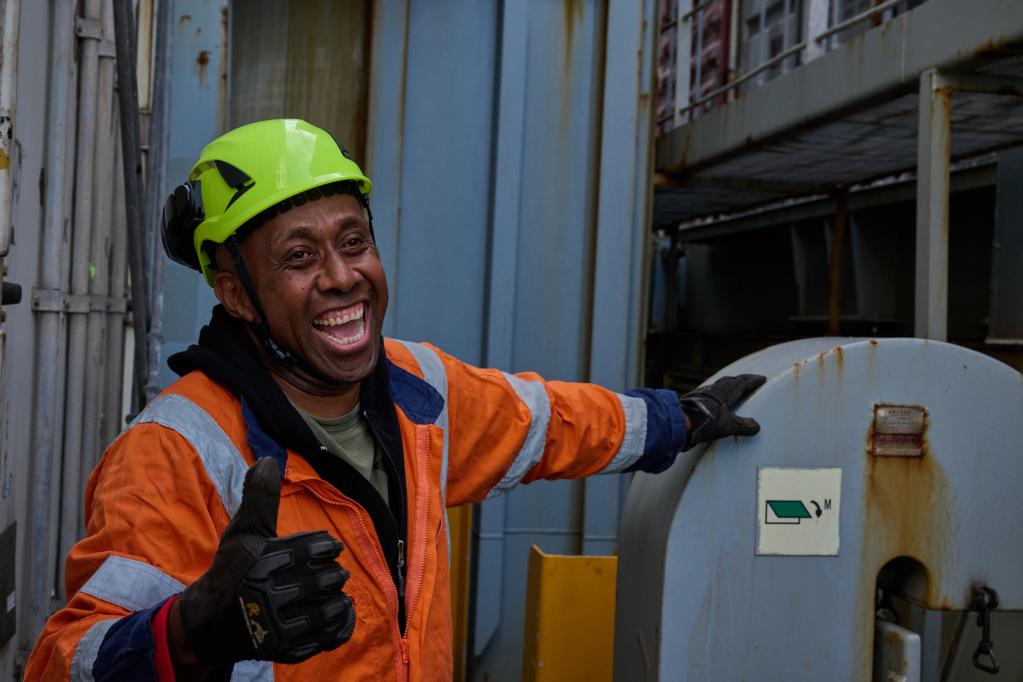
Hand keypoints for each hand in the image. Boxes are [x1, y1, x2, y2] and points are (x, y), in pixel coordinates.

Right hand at [174, 458, 354, 667]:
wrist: (211, 622)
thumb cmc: (232, 571)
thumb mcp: (243, 532)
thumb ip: (259, 498)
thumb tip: (267, 460)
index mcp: (268, 561)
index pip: (322, 548)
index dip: (325, 547)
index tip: (321, 550)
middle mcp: (275, 594)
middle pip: (330, 577)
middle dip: (329, 573)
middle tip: (321, 574)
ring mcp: (282, 626)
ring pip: (334, 606)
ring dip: (336, 598)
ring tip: (325, 593)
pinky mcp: (289, 649)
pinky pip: (332, 636)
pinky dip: (341, 624)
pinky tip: (337, 613)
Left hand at [678, 374, 764, 450]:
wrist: (676, 423)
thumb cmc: (702, 423)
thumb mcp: (727, 426)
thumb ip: (743, 426)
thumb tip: (756, 426)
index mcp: (725, 393)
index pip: (742, 383)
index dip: (752, 381)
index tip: (761, 378)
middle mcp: (714, 390)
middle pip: (730, 381)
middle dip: (741, 380)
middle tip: (750, 379)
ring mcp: (702, 394)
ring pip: (719, 386)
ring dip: (729, 385)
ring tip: (734, 387)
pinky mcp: (693, 401)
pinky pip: (710, 393)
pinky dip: (717, 393)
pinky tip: (715, 399)